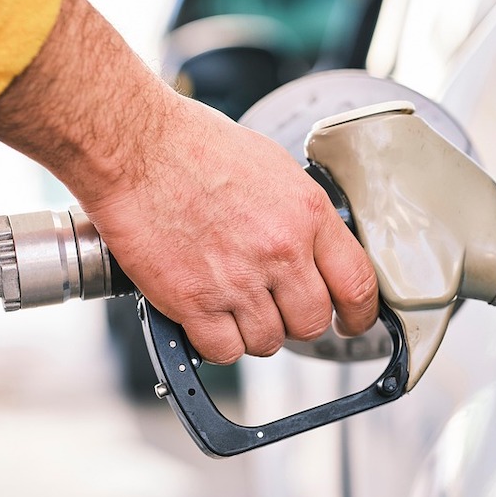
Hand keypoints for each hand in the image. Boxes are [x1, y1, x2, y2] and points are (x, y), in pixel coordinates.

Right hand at [0, 0, 378, 362]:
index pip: (358, 284)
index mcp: (307, 214)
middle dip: (295, 320)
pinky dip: (214, 342)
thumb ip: (299, 214)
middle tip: (274, 306)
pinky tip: (204, 316)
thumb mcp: (272, 167)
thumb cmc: (193, 145)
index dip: (359, 315)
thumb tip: (311, 247)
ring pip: (268, 342)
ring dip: (252, 331)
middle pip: (312, 323)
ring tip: (230, 303)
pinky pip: (223, 351)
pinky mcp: (195, 302)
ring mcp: (239, 281)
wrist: (135, 147)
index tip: (351, 323)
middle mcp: (281, 251)